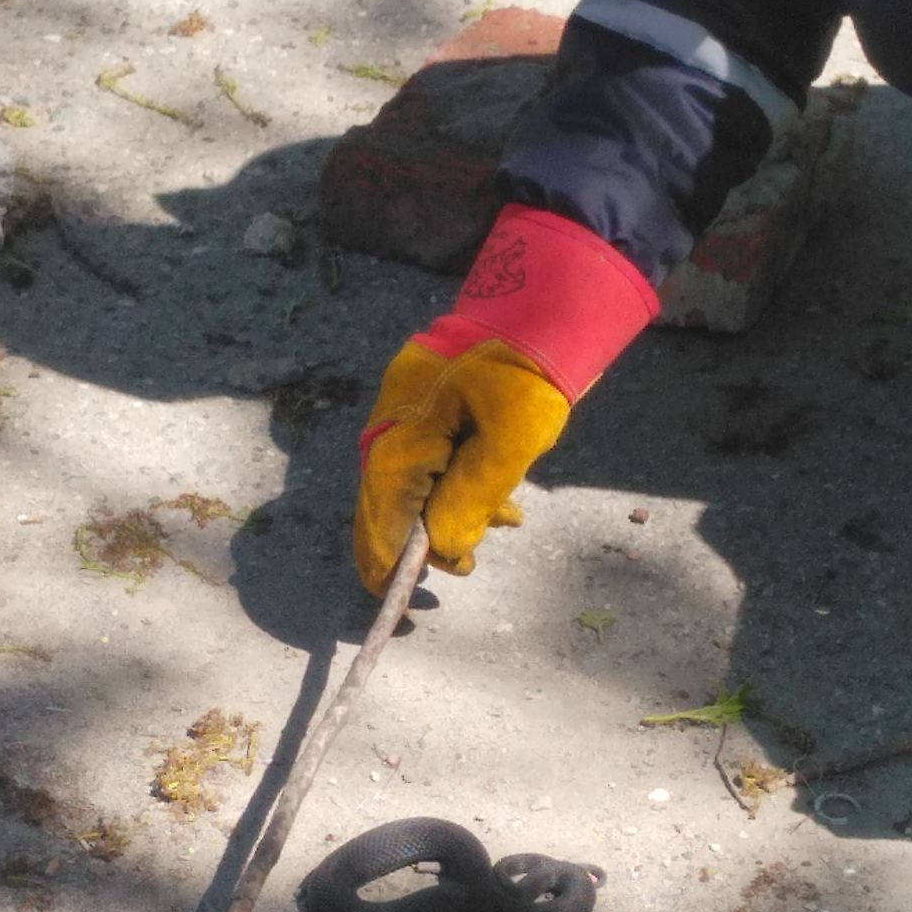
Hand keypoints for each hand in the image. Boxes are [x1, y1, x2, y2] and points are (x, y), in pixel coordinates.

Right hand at [354, 335, 567, 595]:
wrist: (535, 302)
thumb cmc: (525, 371)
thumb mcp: (509, 444)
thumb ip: (471, 501)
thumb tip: (442, 550)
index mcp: (397, 442)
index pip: (376, 528)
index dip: (390, 575)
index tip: (414, 609)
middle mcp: (386, 435)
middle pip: (387, 516)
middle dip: (426, 547)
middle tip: (470, 564)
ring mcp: (400, 423)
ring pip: (410, 495)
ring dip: (450, 519)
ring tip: (506, 522)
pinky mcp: (421, 416)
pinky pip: (425, 470)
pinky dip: (456, 492)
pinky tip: (502, 503)